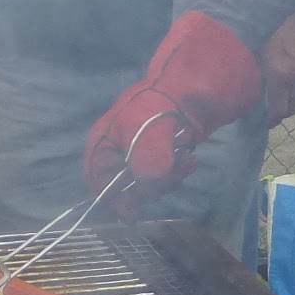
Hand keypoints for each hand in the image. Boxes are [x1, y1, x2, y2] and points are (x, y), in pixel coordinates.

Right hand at [83, 12, 261, 200]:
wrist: (198, 79)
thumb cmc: (165, 108)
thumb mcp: (148, 144)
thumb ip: (142, 174)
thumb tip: (145, 189)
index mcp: (104, 140)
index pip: (96, 181)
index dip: (111, 200)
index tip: (131, 215)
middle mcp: (119, 144)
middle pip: (124, 184)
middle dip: (150, 187)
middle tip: (172, 175)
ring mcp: (141, 144)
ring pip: (148, 179)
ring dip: (169, 178)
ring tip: (186, 161)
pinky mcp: (163, 143)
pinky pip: (165, 169)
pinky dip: (178, 169)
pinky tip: (190, 156)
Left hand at [259, 12, 294, 125]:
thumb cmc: (273, 29)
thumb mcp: (258, 51)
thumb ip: (257, 73)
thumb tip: (248, 90)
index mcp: (279, 75)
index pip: (278, 109)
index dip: (272, 119)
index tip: (268, 122)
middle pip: (292, 108)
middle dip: (283, 112)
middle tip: (275, 110)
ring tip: (286, 99)